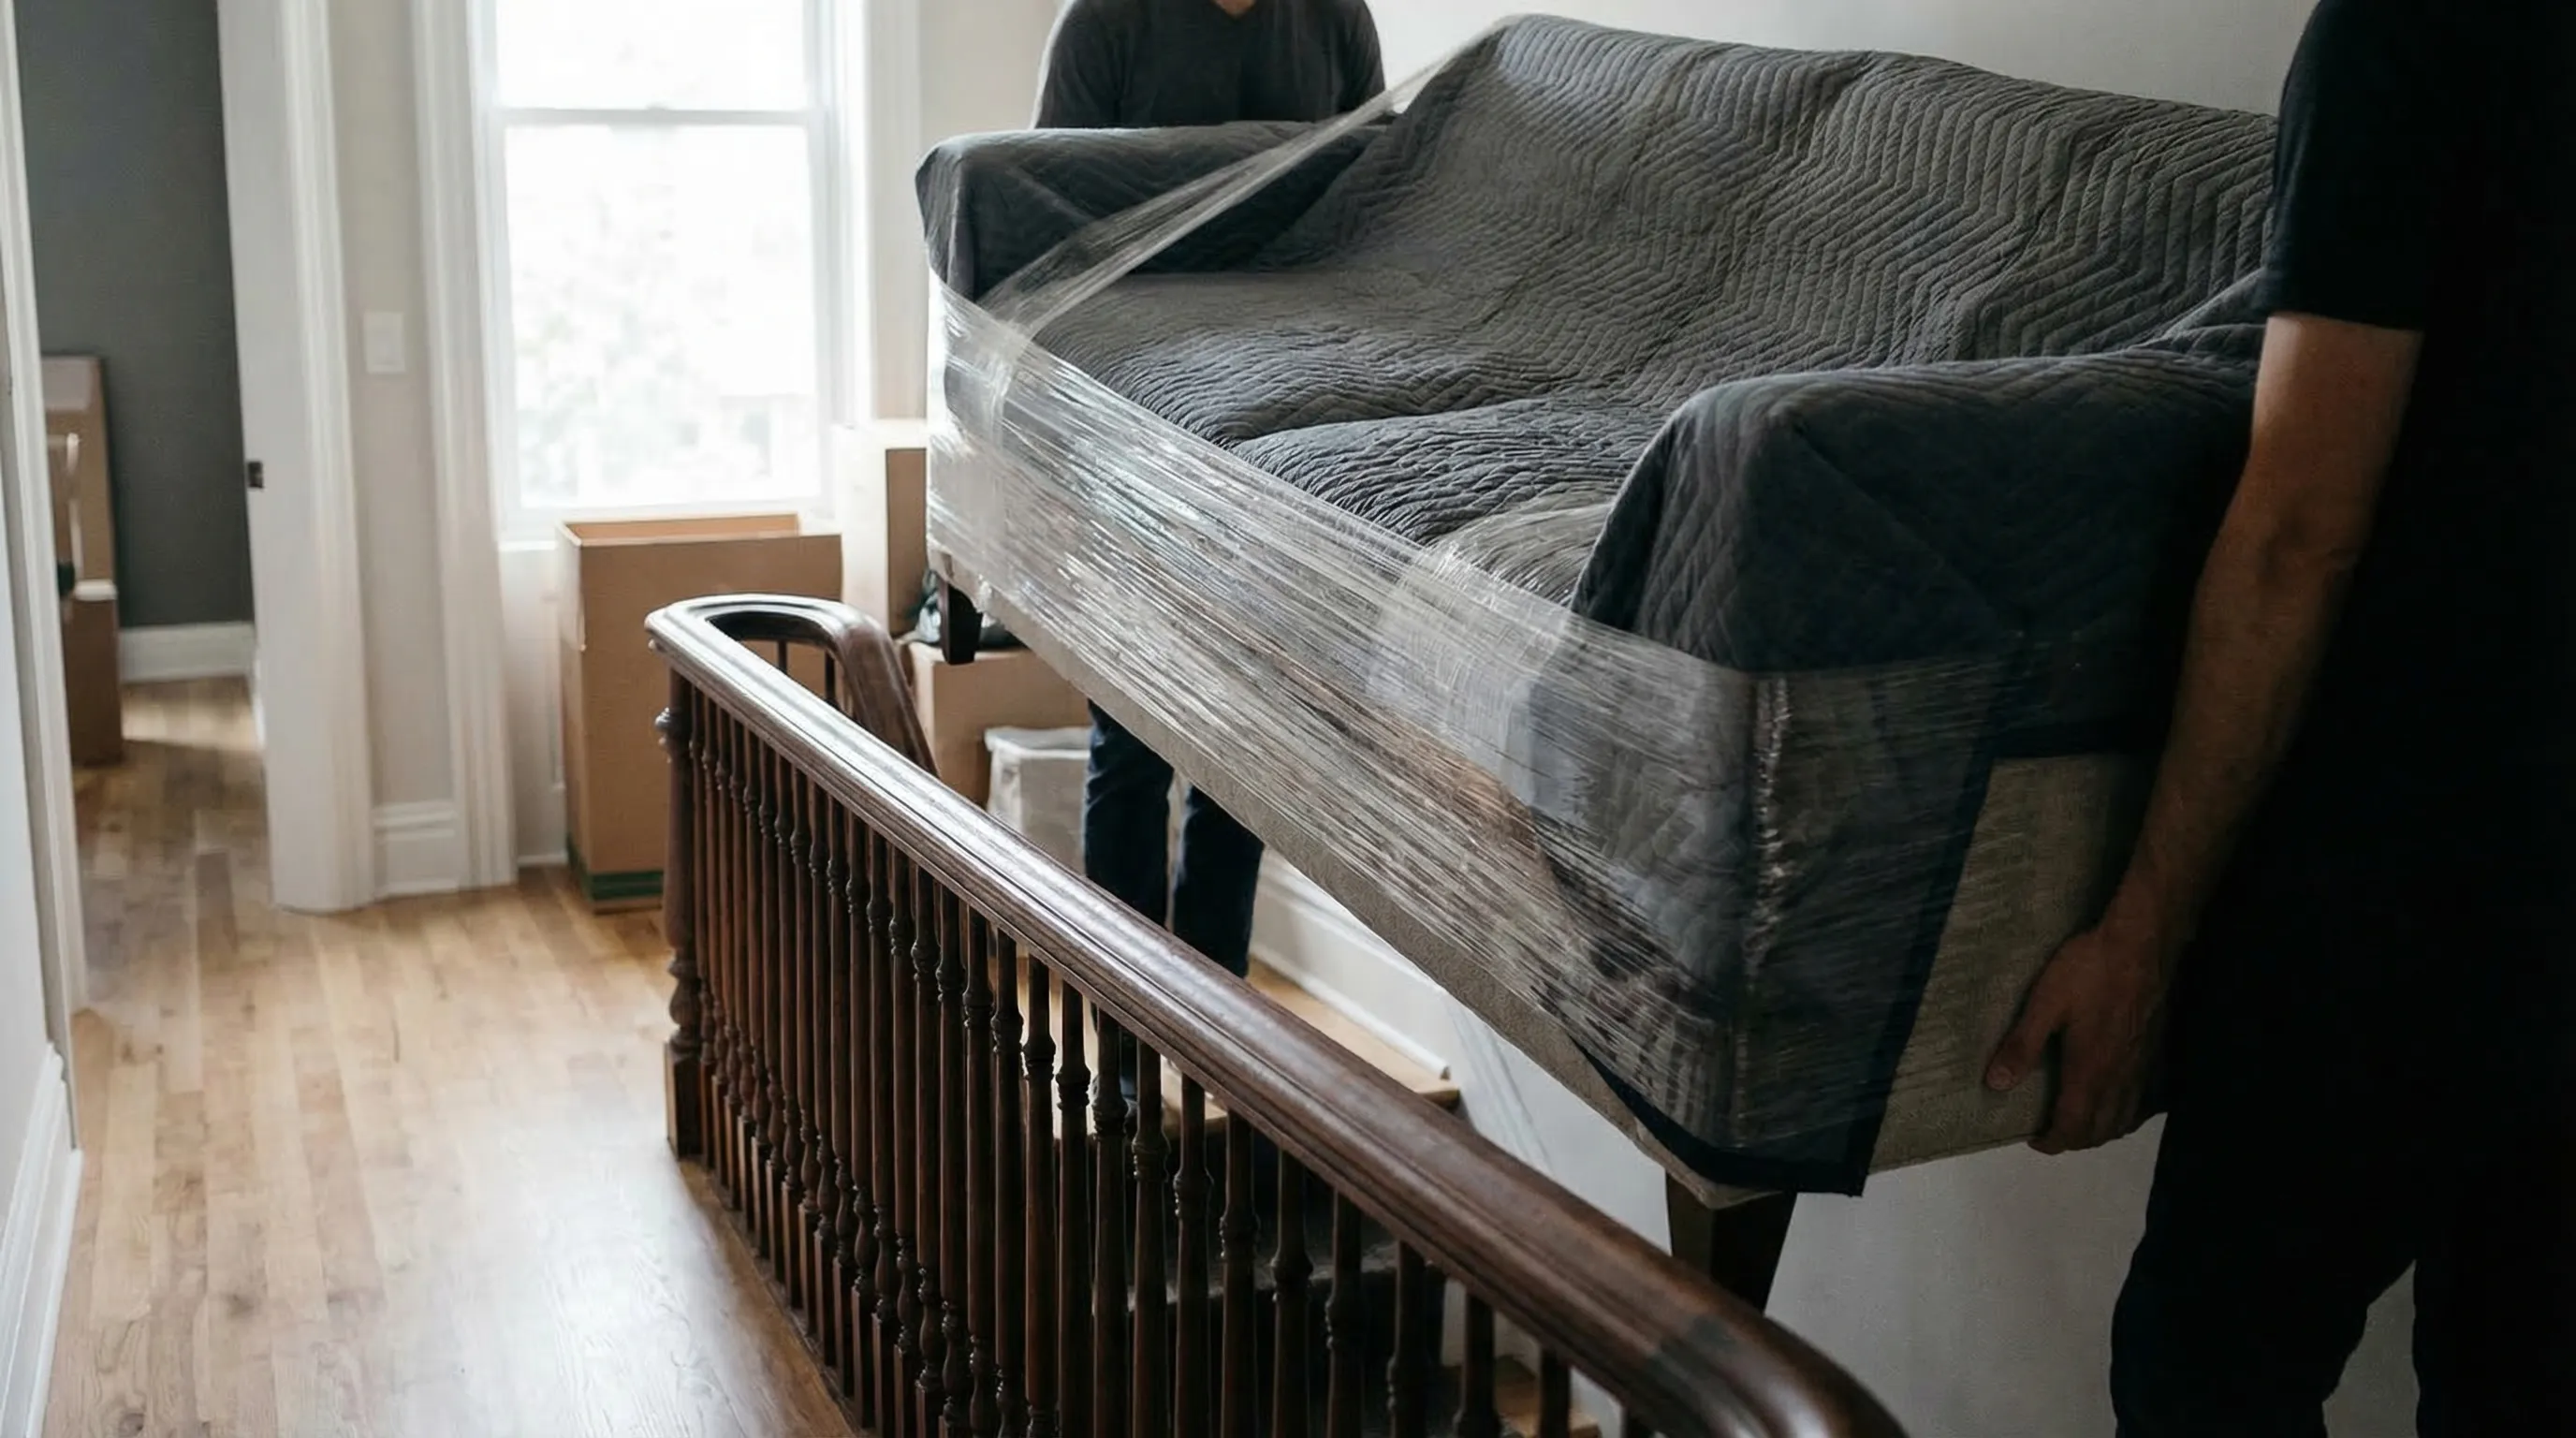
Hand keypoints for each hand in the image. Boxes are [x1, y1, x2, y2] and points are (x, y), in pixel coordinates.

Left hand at [1985, 921, 2178, 1153]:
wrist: (2143, 943)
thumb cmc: (2090, 969)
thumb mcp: (2045, 1003)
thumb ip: (2021, 1045)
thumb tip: (1994, 1084)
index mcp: (2090, 1072)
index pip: (2073, 1127)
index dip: (2052, 1141)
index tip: (2033, 1139)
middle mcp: (2121, 1079)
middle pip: (2100, 1131)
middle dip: (2074, 1139)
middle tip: (2050, 1129)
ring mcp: (2144, 1069)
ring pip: (2125, 1120)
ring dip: (2100, 1130)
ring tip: (2077, 1119)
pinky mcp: (2157, 1054)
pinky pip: (2145, 1101)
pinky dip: (2127, 1113)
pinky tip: (2116, 1099)